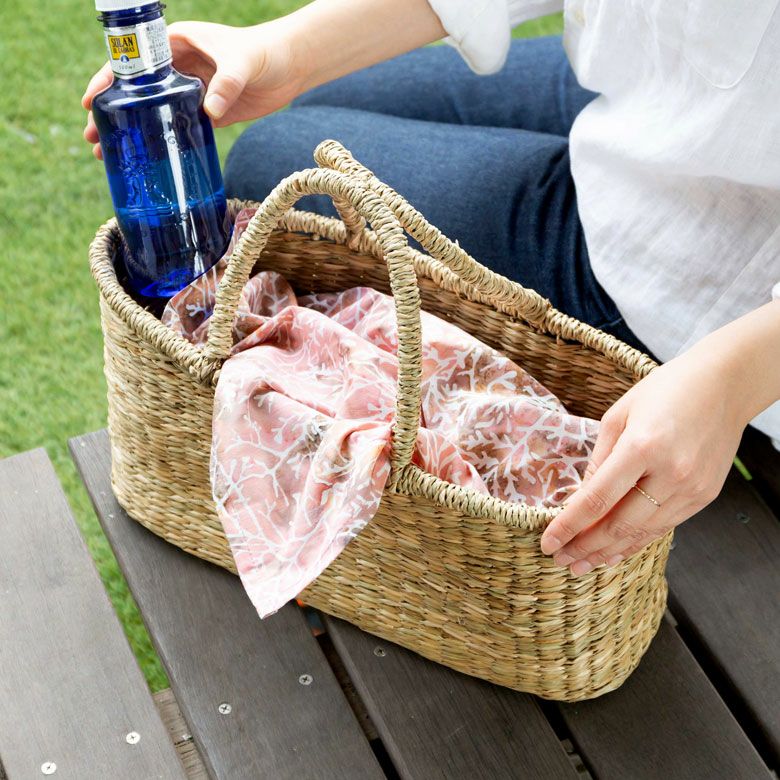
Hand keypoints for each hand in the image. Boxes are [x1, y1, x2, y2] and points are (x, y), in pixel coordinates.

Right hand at [82, 19, 303, 158]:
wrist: (291, 66)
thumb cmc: (265, 52)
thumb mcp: (242, 63)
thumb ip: (226, 83)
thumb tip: (210, 110)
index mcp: (176, 44)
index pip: (132, 61)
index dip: (108, 80)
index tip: (92, 101)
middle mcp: (177, 67)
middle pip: (135, 91)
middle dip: (113, 114)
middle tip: (93, 138)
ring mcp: (190, 91)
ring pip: (152, 112)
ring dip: (133, 132)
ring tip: (109, 155)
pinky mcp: (206, 112)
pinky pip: (177, 127)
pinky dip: (161, 142)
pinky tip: (148, 161)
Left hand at [539, 345, 750, 574]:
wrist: (723, 385)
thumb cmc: (665, 391)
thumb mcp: (618, 416)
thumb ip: (599, 460)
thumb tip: (578, 499)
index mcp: (642, 447)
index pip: (597, 499)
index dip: (569, 526)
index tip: (548, 543)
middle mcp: (670, 473)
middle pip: (619, 525)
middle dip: (585, 547)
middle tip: (561, 560)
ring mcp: (691, 488)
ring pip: (642, 533)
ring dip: (609, 552)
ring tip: (581, 563)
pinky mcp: (704, 496)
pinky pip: (663, 527)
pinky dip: (636, 542)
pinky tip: (615, 551)